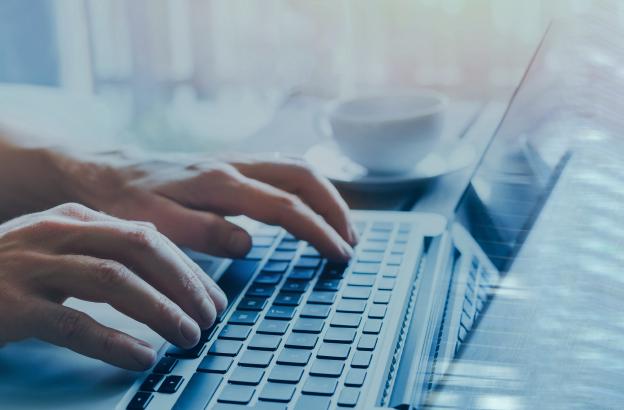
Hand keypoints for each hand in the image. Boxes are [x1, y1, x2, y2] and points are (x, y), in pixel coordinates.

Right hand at [0, 203, 226, 369]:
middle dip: (185, 284)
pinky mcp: (11, 304)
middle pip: (140, 248)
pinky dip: (115, 341)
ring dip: (161, 311)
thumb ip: (105, 251)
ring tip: (189, 337)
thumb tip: (168, 265)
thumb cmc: (6, 277)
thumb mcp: (57, 252)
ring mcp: (31, 266)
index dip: (189, 270)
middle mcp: (55, 232)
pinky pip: (73, 323)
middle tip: (211, 318)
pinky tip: (142, 357)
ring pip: (114, 281)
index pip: (148, 237)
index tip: (215, 300)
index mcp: (73, 217)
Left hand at [52, 150, 356, 260]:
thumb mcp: (154, 226)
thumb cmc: (126, 203)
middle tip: (351, 243)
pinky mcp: (235, 165)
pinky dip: (311, 188)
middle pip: (305, 177)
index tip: (339, 255)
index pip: (286, 205)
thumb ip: (203, 233)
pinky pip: (286, 169)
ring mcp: (237, 161)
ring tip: (343, 229)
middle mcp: (235, 165)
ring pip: (299, 168)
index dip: (319, 230)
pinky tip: (315, 208)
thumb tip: (249, 244)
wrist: (103, 172)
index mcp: (219, 182)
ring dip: (328, 196)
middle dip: (336, 209)